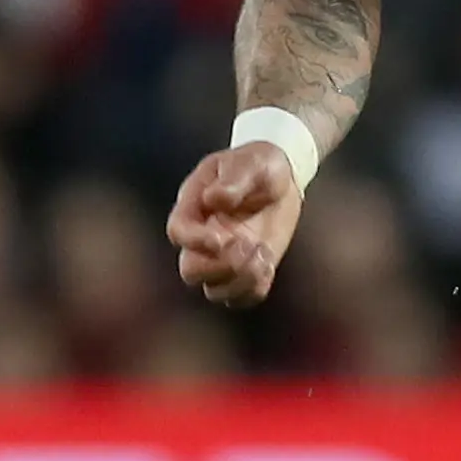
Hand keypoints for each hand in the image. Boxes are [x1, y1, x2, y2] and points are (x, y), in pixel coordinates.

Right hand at [167, 142, 305, 308]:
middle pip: (190, 270)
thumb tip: (215, 199)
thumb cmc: (259, 165)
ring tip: (263, 255)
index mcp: (193, 207)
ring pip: (213, 290)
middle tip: (248, 245)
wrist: (282, 181)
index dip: (196, 241)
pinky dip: (253, 290)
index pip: (178, 231)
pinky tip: (268, 266)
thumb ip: (234, 179)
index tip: (223, 238)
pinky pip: (240, 298)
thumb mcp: (253, 163)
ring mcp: (222, 259)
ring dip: (240, 281)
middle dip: (220, 266)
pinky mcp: (244, 271)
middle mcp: (202, 238)